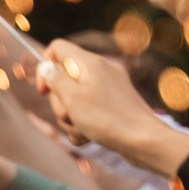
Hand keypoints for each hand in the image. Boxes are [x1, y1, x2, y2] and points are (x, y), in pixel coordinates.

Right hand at [38, 42, 186, 172]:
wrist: (144, 140)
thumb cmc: (107, 119)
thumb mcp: (73, 98)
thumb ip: (55, 79)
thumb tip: (46, 66)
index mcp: (90, 63)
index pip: (57, 49)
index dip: (44, 68)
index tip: (45, 92)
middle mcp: (100, 70)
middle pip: (64, 79)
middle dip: (60, 102)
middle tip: (69, 115)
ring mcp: (108, 87)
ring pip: (74, 98)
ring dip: (71, 118)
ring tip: (81, 130)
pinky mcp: (114, 103)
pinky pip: (89, 110)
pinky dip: (84, 124)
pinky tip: (88, 136)